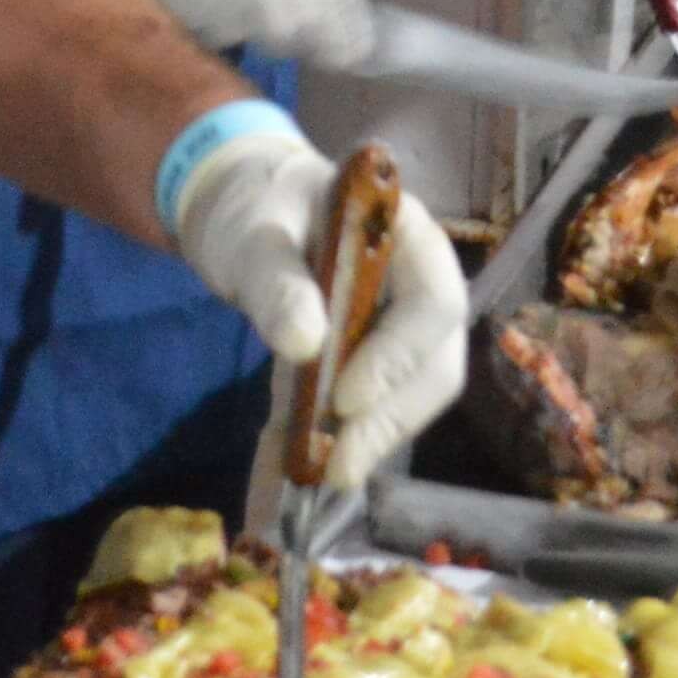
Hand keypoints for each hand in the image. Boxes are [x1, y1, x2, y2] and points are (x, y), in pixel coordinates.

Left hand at [163, 120, 469, 492]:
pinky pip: (365, 411)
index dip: (399, 358)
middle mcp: (419, 288)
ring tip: (314, 471)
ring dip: (368, 441)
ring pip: (409, 399)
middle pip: (434, 365)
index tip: (346, 399)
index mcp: (410, 238)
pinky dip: (333, 440)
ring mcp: (400, 331)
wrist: (243, 214)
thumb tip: (305, 342)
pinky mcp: (369, 366)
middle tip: (338, 466)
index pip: (434, 304)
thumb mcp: (255, 235)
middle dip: (390, 420)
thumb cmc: (256, 206)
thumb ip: (276, 280)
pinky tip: (289, 463)